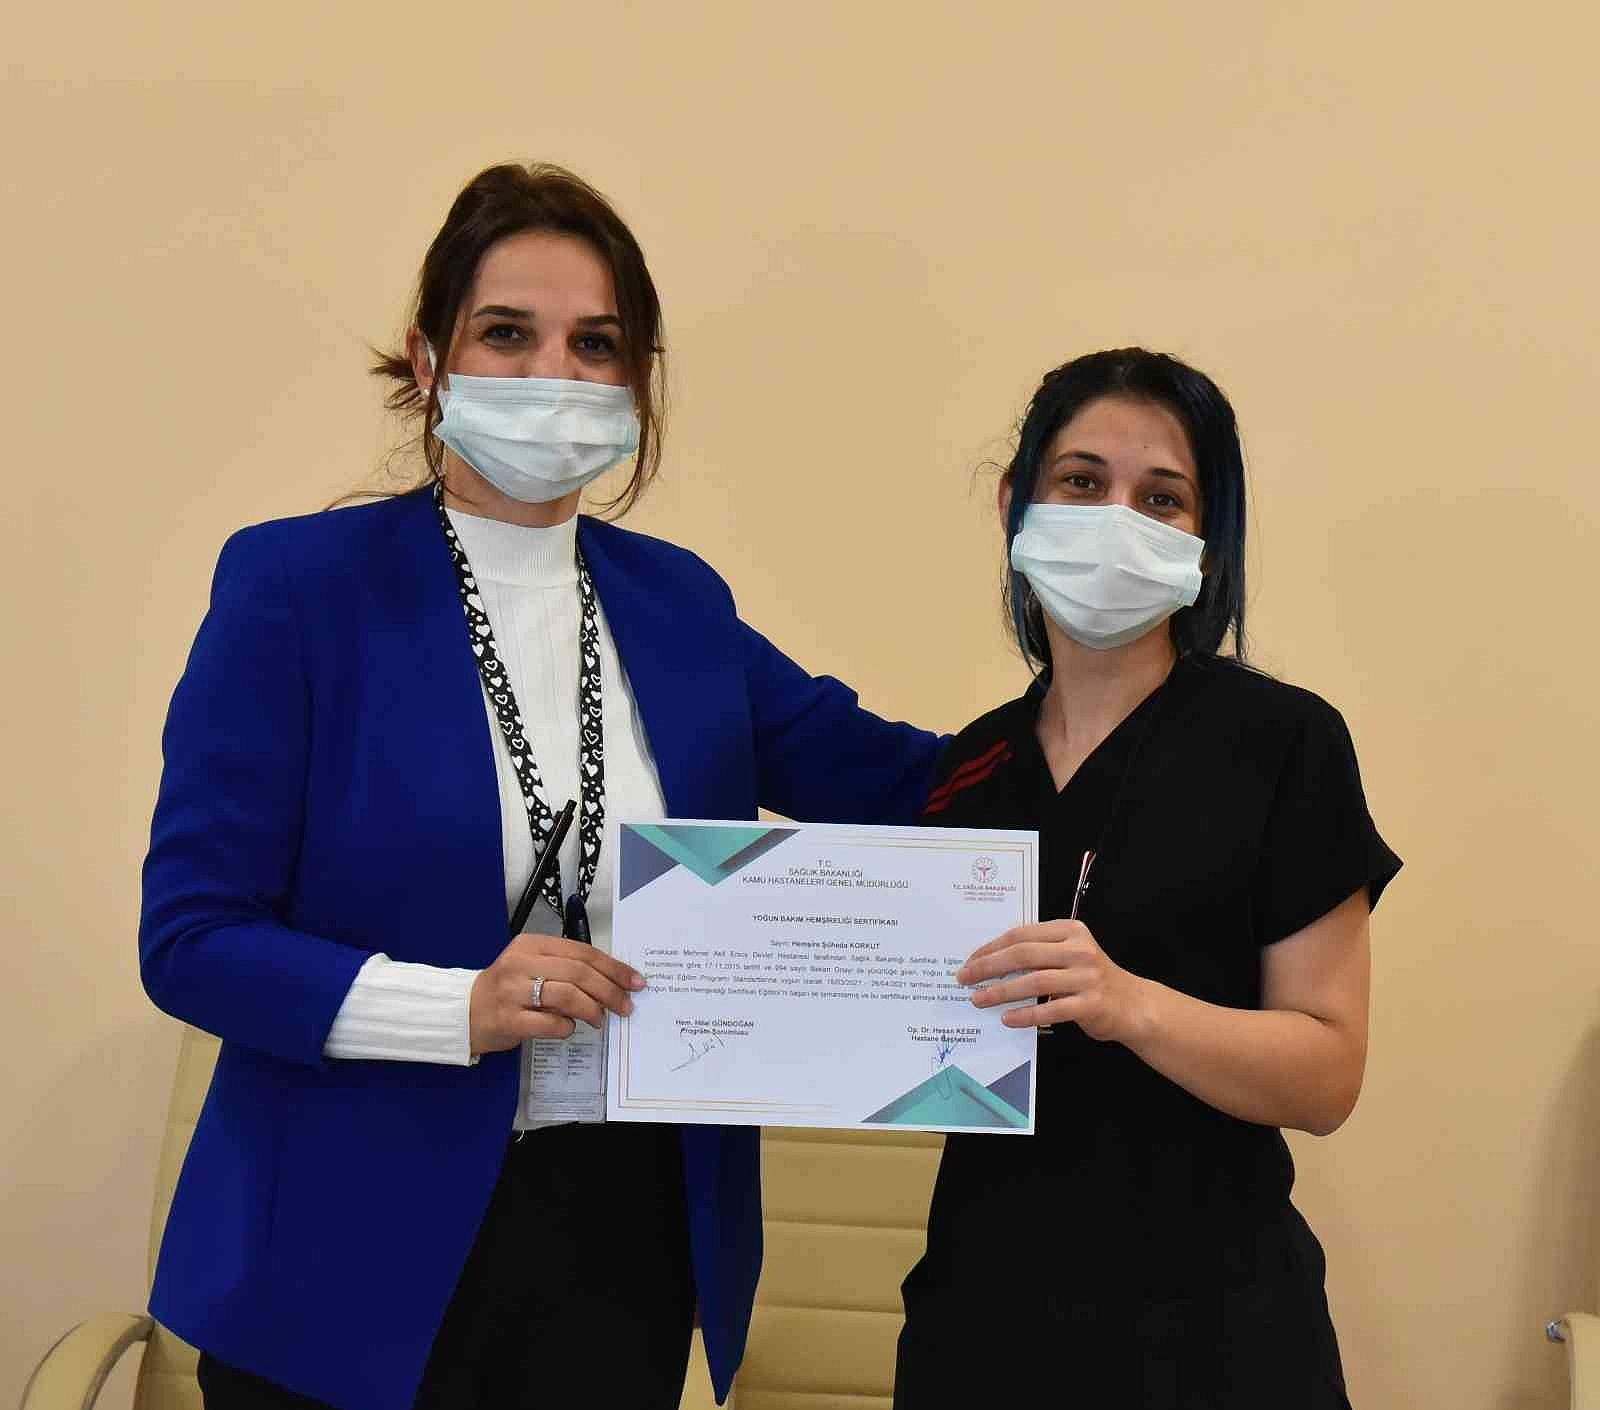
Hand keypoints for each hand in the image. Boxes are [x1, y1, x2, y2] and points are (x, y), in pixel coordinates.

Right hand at [470, 934, 644, 1054]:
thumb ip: (567, 969)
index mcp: (531, 945)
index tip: (634, 981)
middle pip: (578, 973)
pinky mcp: (508, 1019)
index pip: (582, 952)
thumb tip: (613, 981)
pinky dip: (567, 1027)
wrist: (464, 1012)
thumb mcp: (533, 967)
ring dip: (592, 1009)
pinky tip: (569, 1028)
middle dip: (609, 990)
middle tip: (625, 1006)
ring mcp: (512, 991)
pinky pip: (550, 1023)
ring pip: (567, 995)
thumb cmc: (508, 989)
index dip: (613, 967)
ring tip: (600, 1019)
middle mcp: (520, 963)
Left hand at [957, 920, 1153, 1042]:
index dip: (991, 947)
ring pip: (1034, 981)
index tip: (970, 960)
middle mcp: (1079, 950)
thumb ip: (1039, 952)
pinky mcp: (1091, 1004)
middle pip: (1023, 954)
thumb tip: (990, 960)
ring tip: (979, 999)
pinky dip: (1026, 1014)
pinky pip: (1051, 1009)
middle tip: (965, 979)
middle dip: (989, 966)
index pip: (1021, 935)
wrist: (1132, 1005)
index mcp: (1070, 931)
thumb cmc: (1090, 978)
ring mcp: (1087, 977)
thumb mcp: (1069, 954)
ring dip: (1001, 991)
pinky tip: (1007, 1018)